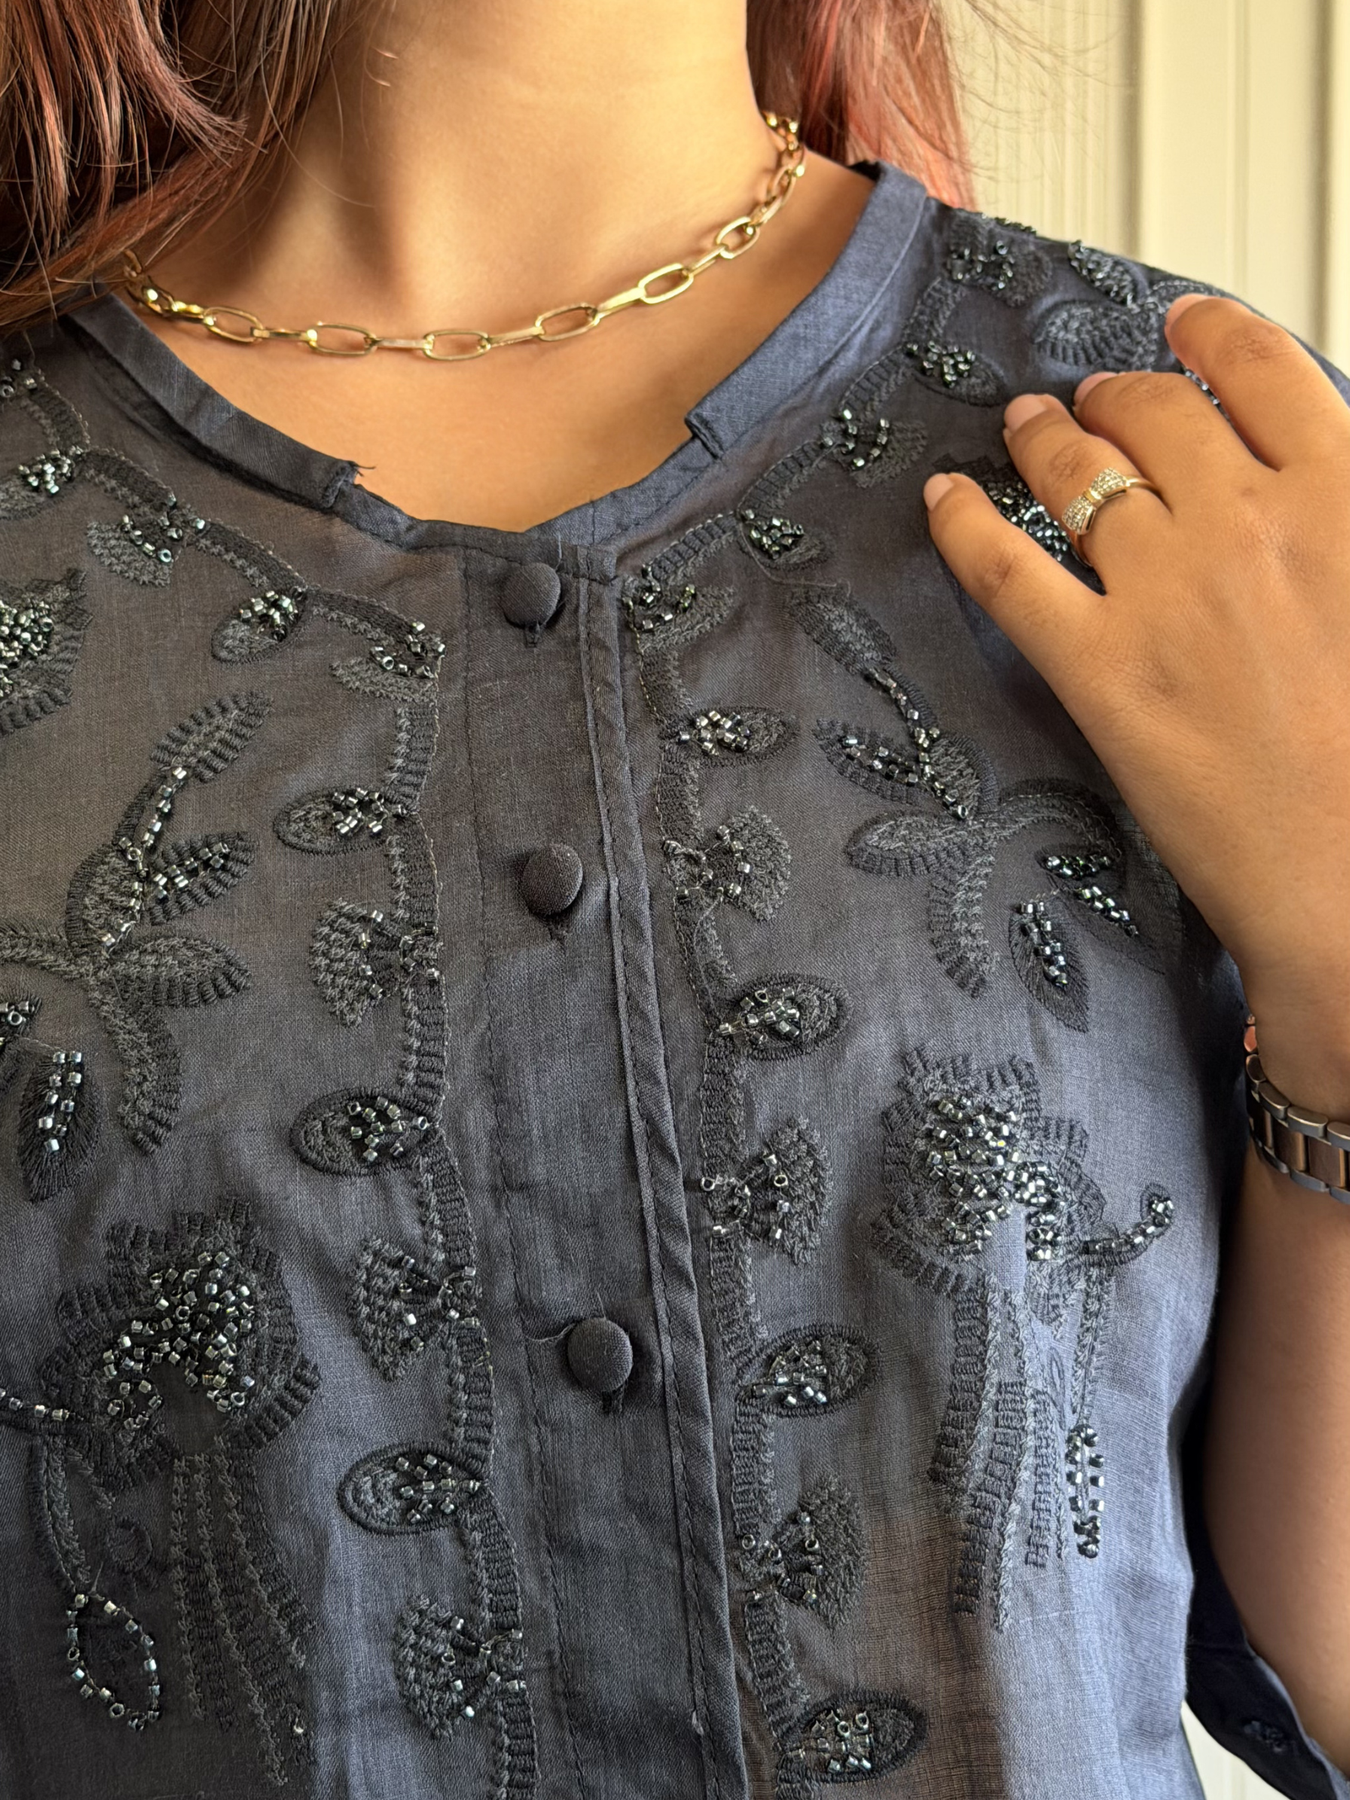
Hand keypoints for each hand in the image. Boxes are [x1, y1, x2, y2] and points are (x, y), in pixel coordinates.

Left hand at [923, 296, 1349, 1108]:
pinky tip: (943, 498)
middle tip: (1093, 398)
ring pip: (1079, 474)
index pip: (1263, 371)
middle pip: (1157, 413)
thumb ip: (1338, 519)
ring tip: (1025, 426)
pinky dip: (964, 524)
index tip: (1183, 325)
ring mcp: (1165, 594)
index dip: (1210, 336)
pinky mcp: (1098, 668)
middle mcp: (1248, 524)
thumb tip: (1301, 482)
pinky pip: (1007, 569)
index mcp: (1341, 499)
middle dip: (1116, 392)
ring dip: (1043, 435)